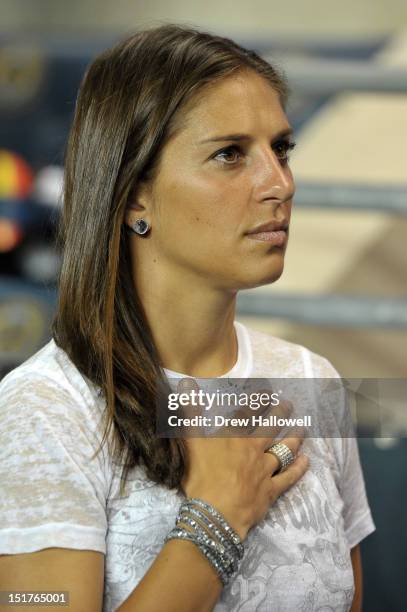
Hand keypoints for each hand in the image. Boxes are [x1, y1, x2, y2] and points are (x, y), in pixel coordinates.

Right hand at [178, 377, 309, 540]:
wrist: (215, 512)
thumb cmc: (200, 476)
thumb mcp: (189, 441)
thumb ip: (189, 413)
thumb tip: (186, 383)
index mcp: (233, 436)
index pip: (247, 413)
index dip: (257, 401)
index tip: (267, 391)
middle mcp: (252, 448)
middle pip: (270, 428)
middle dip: (280, 414)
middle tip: (289, 404)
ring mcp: (264, 469)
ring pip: (283, 450)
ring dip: (294, 438)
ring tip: (303, 428)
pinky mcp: (271, 490)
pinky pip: (288, 477)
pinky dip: (298, 469)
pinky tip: (306, 461)